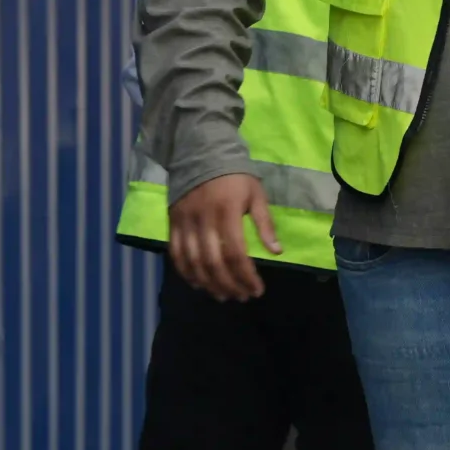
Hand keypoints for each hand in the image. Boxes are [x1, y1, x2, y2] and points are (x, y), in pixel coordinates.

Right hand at [168, 172, 277, 300]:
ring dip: (209, 284)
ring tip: (223, 295)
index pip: (236, 253)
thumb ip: (265, 224)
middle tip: (241, 297)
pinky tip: (198, 284)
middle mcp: (204, 219)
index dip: (246, 275)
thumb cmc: (235, 176)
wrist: (202, 153)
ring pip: (194, 262)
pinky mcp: (173, 223)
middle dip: (229, 284)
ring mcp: (186, 222)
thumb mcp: (256, 194)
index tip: (257, 289)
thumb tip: (276, 252)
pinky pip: (176, 253)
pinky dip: (186, 272)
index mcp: (228, 211)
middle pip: (214, 262)